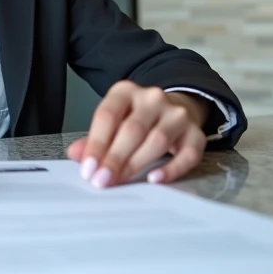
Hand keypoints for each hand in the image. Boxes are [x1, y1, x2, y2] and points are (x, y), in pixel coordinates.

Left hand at [67, 81, 207, 187]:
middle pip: (132, 129)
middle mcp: (153, 98)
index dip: (96, 144)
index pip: (108, 115)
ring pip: (157, 140)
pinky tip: (155, 179)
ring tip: (121, 181)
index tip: (88, 169)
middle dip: (115, 158)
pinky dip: (172, 169)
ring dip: (136, 164)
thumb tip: (77, 155)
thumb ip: (94, 139)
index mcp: (125, 92)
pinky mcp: (196, 133)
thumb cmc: (136, 119)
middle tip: (102, 180)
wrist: (174, 109)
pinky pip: (187, 154)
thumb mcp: (113, 121)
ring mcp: (177, 114)